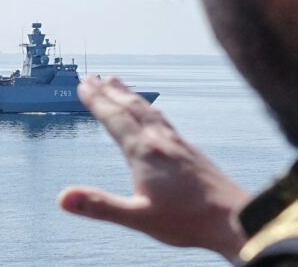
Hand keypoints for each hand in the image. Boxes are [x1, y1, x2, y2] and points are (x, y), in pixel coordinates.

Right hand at [58, 77, 249, 259]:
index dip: (97, 101)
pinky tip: (153, 113)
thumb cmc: (187, 221)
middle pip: (130, 107)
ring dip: (128, 95)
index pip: (115, 118)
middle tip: (92, 76)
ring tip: (117, 83)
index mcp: (144, 152)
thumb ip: (100, 206)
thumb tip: (62, 198)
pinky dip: (149, 108)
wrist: (235, 220)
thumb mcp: (138, 218)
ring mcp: (177, 143)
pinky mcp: (190, 150)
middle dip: (108, 92)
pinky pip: (163, 119)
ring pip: (148, 110)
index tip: (82, 84)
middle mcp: (161, 141)